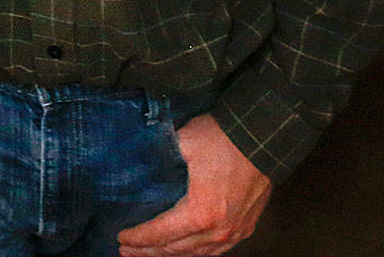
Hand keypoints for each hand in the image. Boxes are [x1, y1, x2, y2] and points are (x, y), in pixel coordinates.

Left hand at [118, 113, 272, 256]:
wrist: (262, 137)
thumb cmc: (223, 139)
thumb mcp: (182, 143)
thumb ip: (160, 158)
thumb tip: (138, 161)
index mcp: (200, 213)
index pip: (160, 234)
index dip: (138, 238)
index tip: (121, 237)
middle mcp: (218, 229)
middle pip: (176, 249)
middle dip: (148, 252)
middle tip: (126, 251)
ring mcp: (235, 231)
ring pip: (197, 254)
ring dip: (171, 256)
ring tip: (150, 254)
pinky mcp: (245, 227)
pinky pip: (217, 250)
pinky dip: (196, 253)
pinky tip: (185, 251)